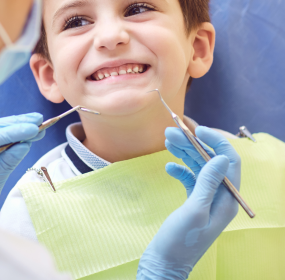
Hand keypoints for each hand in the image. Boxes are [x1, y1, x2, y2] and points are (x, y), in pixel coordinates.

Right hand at [137, 127, 240, 279]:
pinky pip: (189, 179)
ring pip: (198, 167)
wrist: (164, 264)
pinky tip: (168, 168)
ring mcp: (206, 199)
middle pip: (210, 161)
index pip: (229, 162)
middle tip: (170, 132)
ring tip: (166, 140)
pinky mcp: (193, 202)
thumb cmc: (180, 241)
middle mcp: (219, 197)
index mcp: (227, 199)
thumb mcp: (195, 209)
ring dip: (183, 153)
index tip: (197, 129)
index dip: (216, 142)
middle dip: (192, 144)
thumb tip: (222, 156)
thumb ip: (208, 182)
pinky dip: (179, 170)